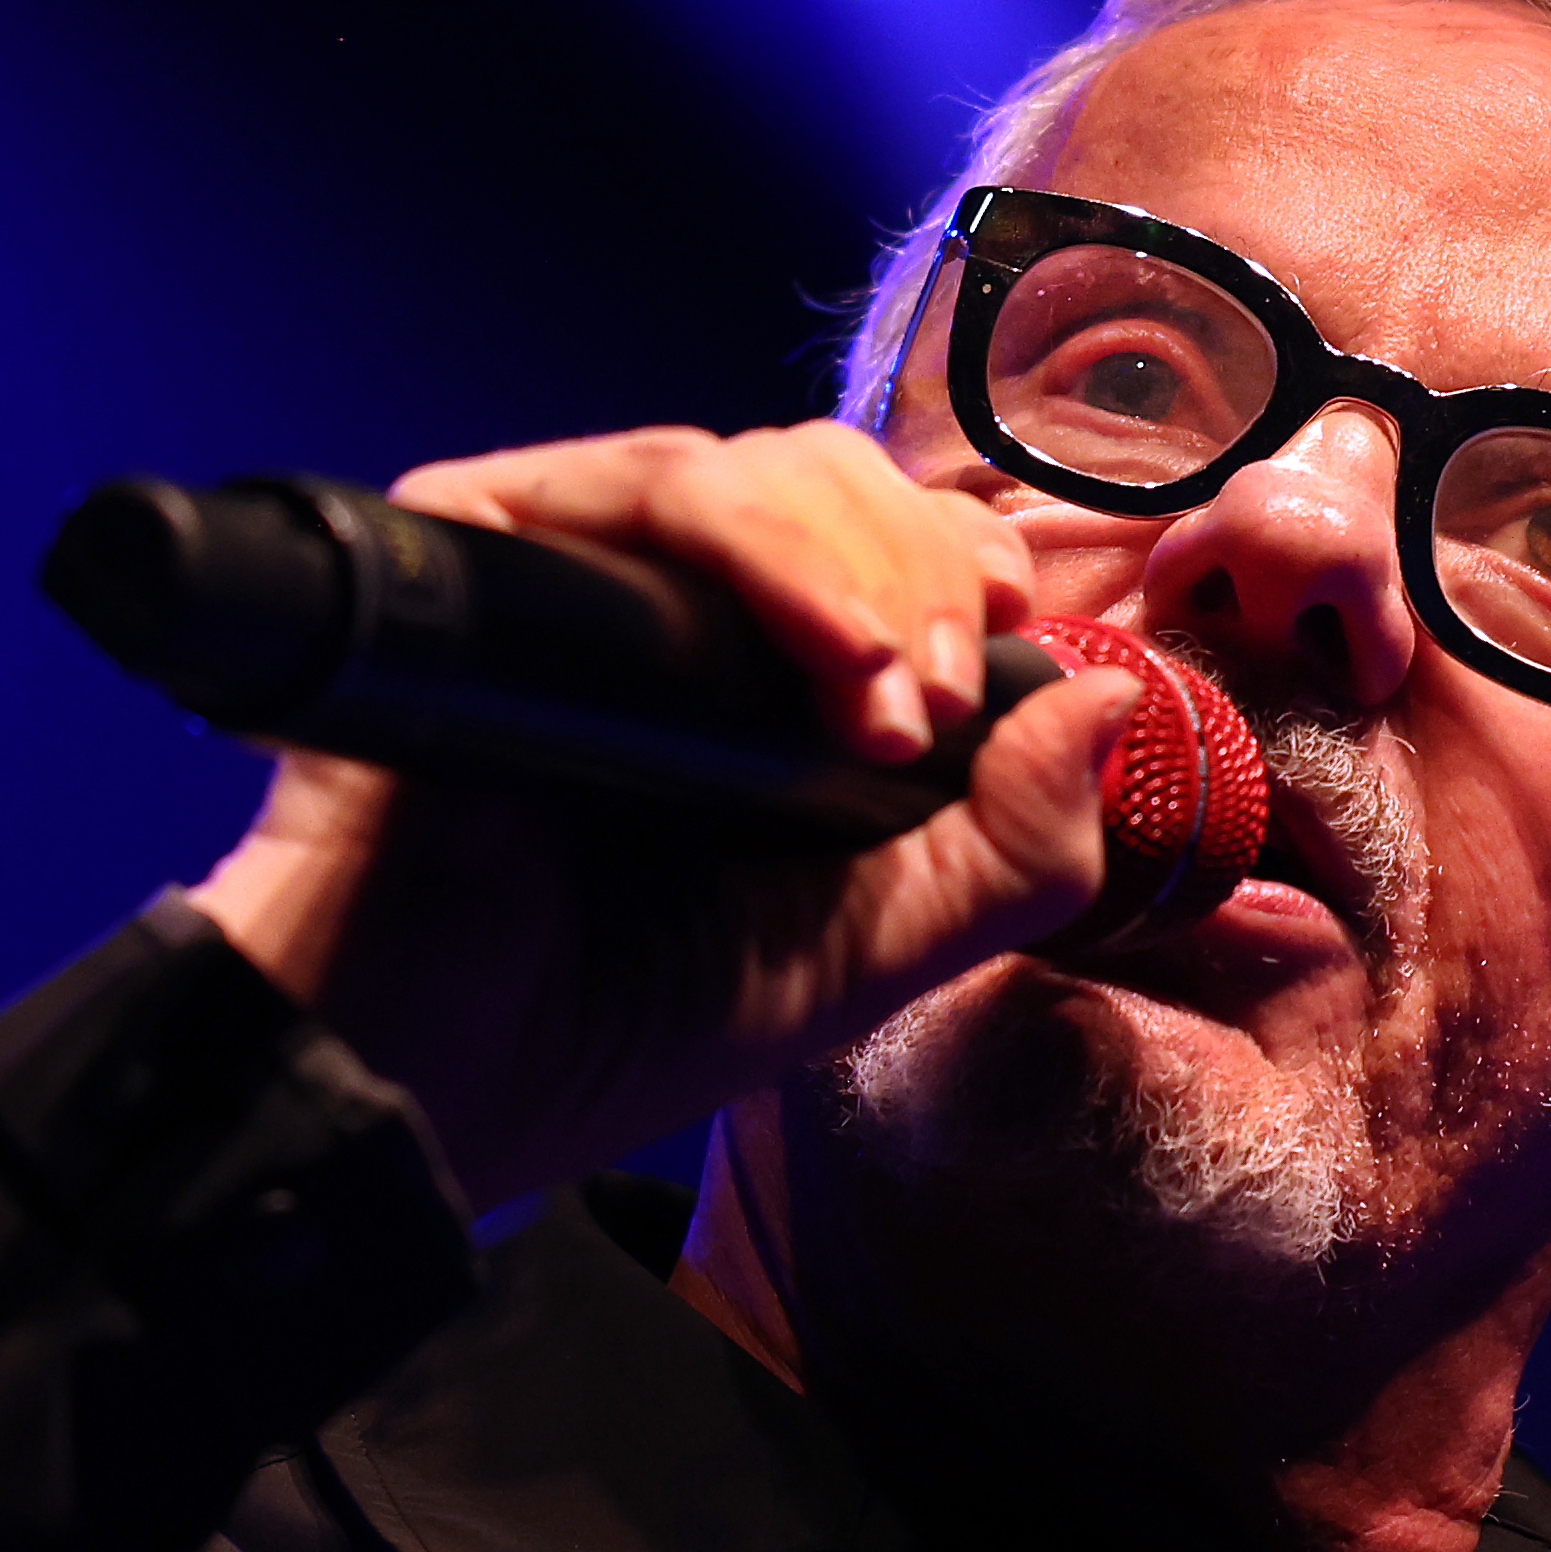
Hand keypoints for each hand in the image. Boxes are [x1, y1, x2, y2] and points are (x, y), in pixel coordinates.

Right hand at [184, 420, 1144, 1207]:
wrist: (444, 1082)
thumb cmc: (625, 1024)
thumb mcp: (876, 950)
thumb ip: (1012, 848)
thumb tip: (1106, 702)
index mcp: (741, 670)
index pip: (871, 533)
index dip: (952, 559)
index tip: (999, 647)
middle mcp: (650, 602)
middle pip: (817, 475)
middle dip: (917, 568)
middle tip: (935, 704)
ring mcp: (557, 569)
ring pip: (737, 469)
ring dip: (854, 566)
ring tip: (885, 701)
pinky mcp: (469, 554)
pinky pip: (629, 488)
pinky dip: (754, 548)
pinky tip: (822, 657)